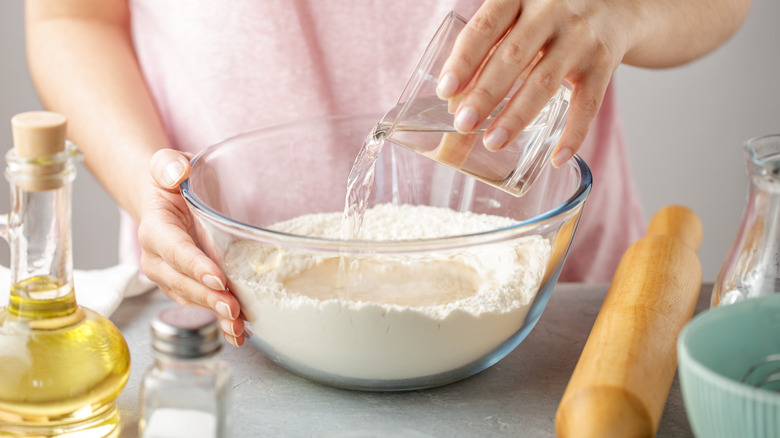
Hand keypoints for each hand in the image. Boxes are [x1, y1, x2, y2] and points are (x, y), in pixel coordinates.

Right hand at [138, 149, 244, 346]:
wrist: (166, 201)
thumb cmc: (171, 182)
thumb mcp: (167, 165)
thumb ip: (168, 164)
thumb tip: (176, 171)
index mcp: (156, 229)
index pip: (174, 249)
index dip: (194, 265)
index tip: (217, 278)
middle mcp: (158, 259)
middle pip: (182, 282)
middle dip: (208, 298)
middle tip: (234, 308)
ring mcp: (171, 277)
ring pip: (191, 300)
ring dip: (214, 315)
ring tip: (239, 328)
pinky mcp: (185, 288)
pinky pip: (199, 307)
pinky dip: (218, 321)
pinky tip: (237, 333)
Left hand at [436, 0, 638, 165]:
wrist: (616, 4)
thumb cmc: (548, 16)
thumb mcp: (518, 16)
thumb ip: (489, 50)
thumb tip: (455, 103)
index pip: (485, 27)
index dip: (463, 60)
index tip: (446, 91)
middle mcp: (551, 11)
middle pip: (513, 56)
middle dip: (485, 94)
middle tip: (463, 125)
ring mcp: (580, 37)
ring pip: (544, 82)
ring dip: (516, 116)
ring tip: (493, 142)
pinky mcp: (604, 62)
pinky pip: (588, 104)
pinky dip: (573, 134)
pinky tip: (557, 158)